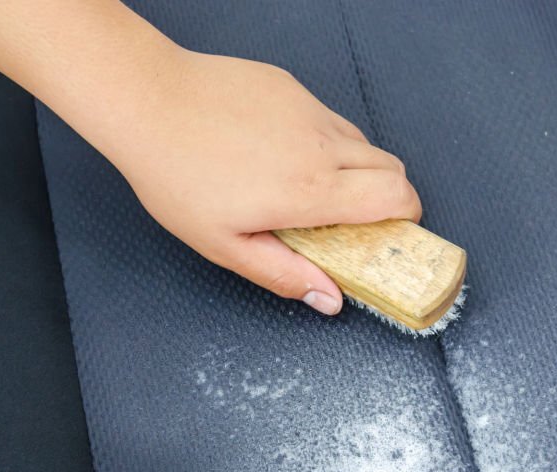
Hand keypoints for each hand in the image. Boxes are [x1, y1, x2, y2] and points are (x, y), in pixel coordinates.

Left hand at [108, 50, 421, 314]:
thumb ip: (283, 274)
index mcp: (310, 190)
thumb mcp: (224, 244)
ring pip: (360, 141)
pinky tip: (276, 152)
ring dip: (354, 168)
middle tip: (354, 218)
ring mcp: (307, 109)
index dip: (408, 216)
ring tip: (308, 187)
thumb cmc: (175, 175)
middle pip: (392, 167)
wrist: (148, 102)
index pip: (396, 197)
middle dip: (388, 196)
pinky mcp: (289, 86)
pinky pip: (325, 116)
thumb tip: (329, 299)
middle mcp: (320, 144)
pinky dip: (320, 139)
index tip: (394, 232)